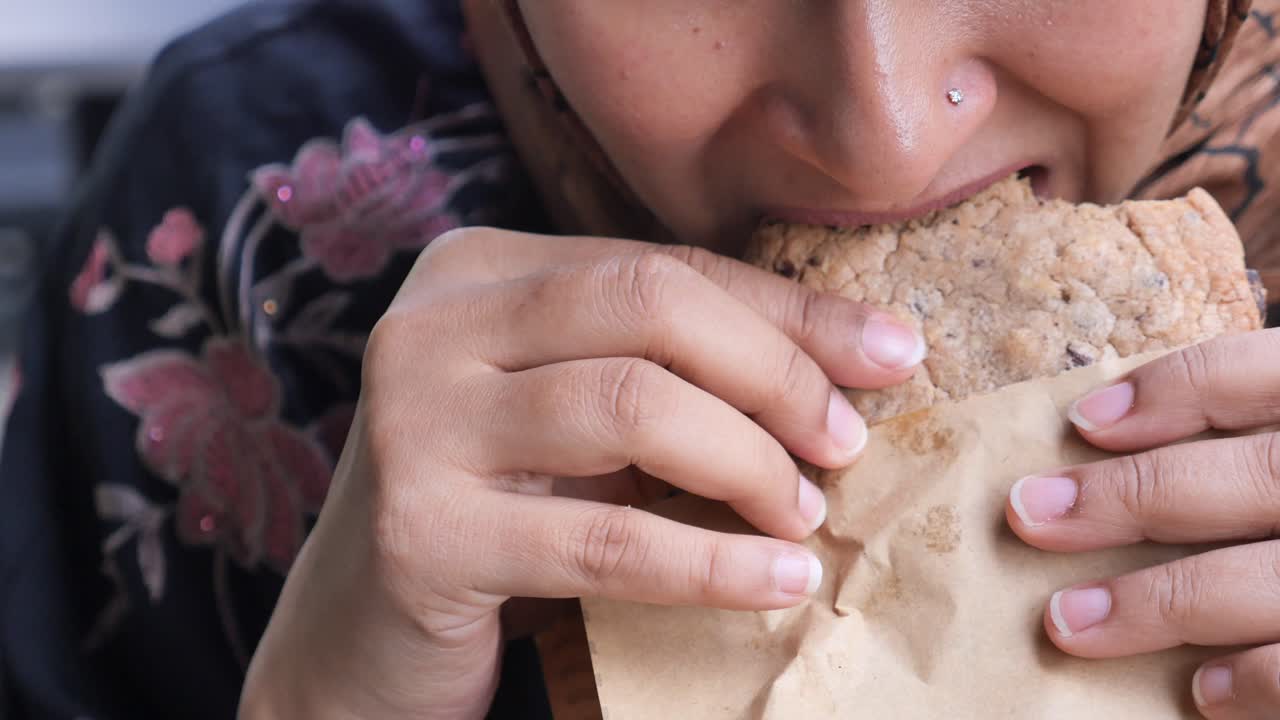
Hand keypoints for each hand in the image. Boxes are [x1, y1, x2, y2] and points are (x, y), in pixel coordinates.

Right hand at [239, 228, 924, 718]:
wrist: (360, 635)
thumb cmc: (495, 507)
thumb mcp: (575, 416)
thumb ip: (667, 365)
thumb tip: (849, 355)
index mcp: (472, 272)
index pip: (660, 266)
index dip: (788, 310)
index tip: (892, 353)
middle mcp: (429, 325)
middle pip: (648, 306)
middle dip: (776, 371)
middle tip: (844, 442)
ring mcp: (413, 423)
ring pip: (633, 406)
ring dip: (749, 462)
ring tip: (804, 512)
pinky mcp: (420, 532)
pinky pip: (605, 539)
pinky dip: (712, 562)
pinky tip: (778, 578)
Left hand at [1006, 329, 1279, 718]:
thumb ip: (1269, 426)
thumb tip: (1136, 433)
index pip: (1257, 374)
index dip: (1167, 393)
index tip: (1082, 425)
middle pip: (1246, 475)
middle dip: (1129, 498)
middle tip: (1030, 516)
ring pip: (1267, 580)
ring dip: (1161, 603)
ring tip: (1069, 621)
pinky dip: (1259, 682)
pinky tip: (1199, 693)